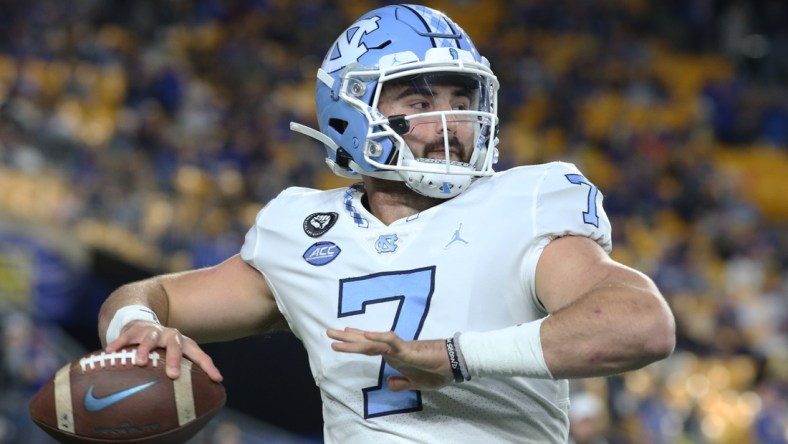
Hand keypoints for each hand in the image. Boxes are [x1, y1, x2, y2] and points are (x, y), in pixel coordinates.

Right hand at [106, 320, 222, 382]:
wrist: (143, 322)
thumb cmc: (162, 348)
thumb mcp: (174, 356)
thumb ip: (180, 374)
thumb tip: (187, 402)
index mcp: (184, 344)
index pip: (200, 355)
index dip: (209, 367)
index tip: (217, 379)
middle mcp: (171, 336)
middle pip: (176, 345)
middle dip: (175, 359)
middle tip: (173, 375)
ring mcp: (153, 331)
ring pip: (150, 339)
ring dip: (146, 350)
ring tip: (140, 363)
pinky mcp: (134, 330)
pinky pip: (126, 336)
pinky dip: (118, 344)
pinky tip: (110, 352)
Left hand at [327, 327, 452, 390]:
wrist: (454, 365)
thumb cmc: (437, 371)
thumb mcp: (416, 383)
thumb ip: (402, 382)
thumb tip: (390, 383)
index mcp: (395, 356)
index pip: (370, 348)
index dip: (356, 342)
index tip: (341, 337)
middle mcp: (393, 349)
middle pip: (366, 343)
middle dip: (347, 338)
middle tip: (329, 332)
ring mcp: (399, 349)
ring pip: (372, 342)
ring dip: (354, 338)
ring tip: (337, 335)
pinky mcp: (408, 350)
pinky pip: (390, 343)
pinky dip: (378, 338)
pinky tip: (366, 336)